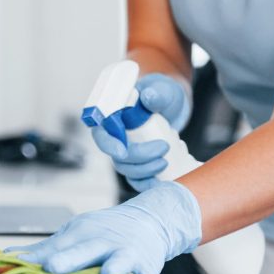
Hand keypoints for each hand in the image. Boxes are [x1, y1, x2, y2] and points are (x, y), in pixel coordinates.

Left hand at [5, 182, 201, 273]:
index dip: (40, 255)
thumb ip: (47, 248)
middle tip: (52, 267)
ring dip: (115, 267)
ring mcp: (127, 254)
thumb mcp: (77, 233)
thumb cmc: (105, 232)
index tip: (19, 264)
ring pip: (121, 260)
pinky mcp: (147, 270)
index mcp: (83, 232)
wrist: (150, 220)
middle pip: (85, 249)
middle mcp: (104, 242)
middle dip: (69, 258)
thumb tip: (8, 256)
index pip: (58, 244)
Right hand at [91, 72, 190, 191]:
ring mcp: (127, 153)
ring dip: (146, 171)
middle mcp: (117, 138)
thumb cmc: (162, 94)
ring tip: (166, 160)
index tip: (123, 151)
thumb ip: (156, 93)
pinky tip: (163, 181)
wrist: (172, 105)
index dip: (108, 145)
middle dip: (140, 158)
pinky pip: (138, 180)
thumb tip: (148, 97)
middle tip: (164, 148)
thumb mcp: (162, 90)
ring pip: (128, 171)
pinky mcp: (139, 164)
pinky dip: (149, 183)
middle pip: (118, 157)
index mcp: (113, 117)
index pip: (101, 134)